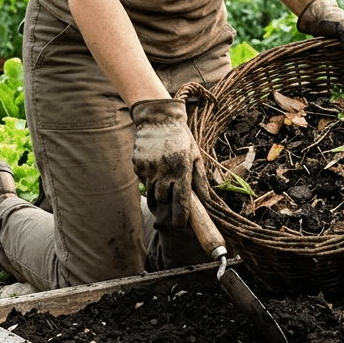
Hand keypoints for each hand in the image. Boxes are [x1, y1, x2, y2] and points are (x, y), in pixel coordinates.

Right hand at [130, 98, 206, 227]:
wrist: (158, 118)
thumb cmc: (181, 138)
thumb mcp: (195, 155)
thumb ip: (200, 180)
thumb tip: (206, 201)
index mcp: (182, 169)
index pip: (181, 200)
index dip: (180, 216)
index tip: (180, 224)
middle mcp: (164, 170)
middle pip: (163, 199)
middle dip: (167, 198)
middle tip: (171, 187)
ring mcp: (149, 168)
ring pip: (151, 191)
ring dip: (157, 189)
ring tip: (163, 173)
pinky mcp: (138, 164)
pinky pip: (143, 180)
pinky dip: (149, 177)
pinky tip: (154, 164)